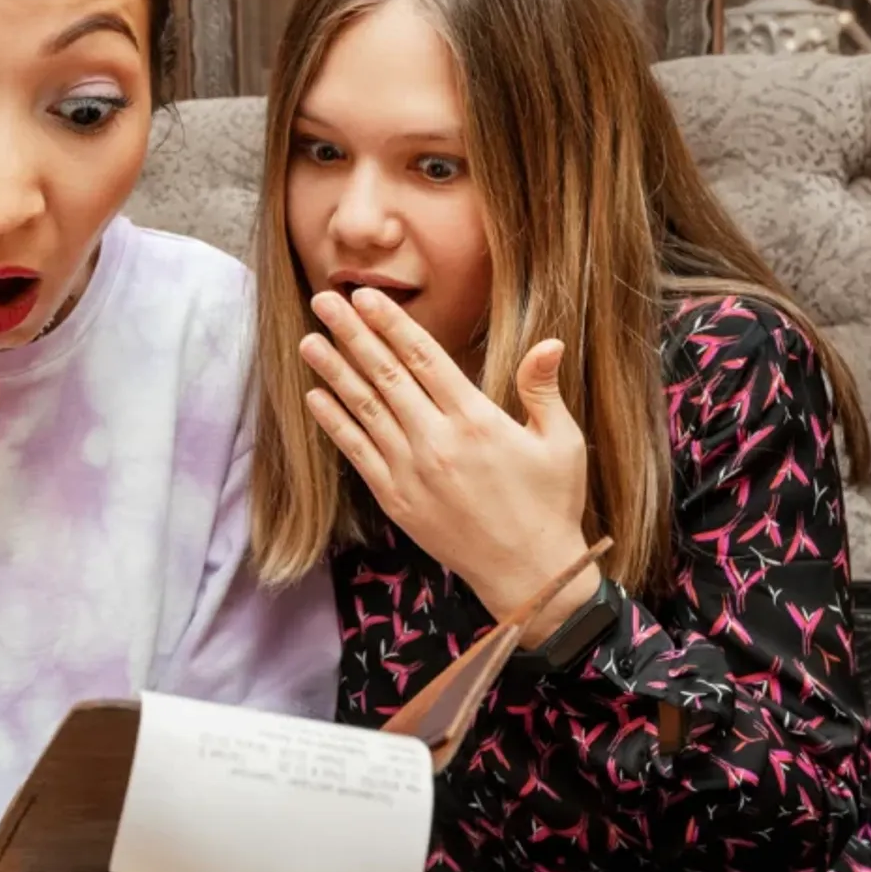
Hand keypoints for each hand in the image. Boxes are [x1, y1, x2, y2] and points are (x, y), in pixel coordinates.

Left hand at [300, 288, 593, 640]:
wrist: (529, 574)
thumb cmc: (551, 504)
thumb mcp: (562, 443)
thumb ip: (542, 389)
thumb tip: (548, 341)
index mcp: (476, 420)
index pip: (424, 358)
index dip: (391, 323)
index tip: (365, 297)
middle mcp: (436, 441)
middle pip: (386, 374)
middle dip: (352, 334)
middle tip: (323, 301)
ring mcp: (411, 470)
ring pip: (364, 409)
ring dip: (334, 372)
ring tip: (308, 341)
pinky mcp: (395, 498)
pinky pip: (357, 452)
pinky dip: (334, 423)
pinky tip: (315, 397)